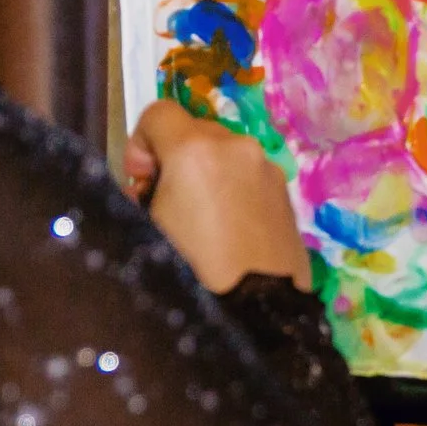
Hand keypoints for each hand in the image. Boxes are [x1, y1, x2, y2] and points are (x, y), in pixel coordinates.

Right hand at [127, 100, 313, 293]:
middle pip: (193, 131)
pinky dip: (234, 190)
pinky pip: (249, 176)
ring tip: (202, 223)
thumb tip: (153, 184)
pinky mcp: (287, 192)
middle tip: (168, 206)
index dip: (140, 143)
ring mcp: (267, 167)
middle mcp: (237, 145)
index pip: (157, 113)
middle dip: (174, 160)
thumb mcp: (146, 228)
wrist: (258, 312)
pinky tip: (231, 232)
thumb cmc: (190, 271)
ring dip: (207, 174)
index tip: (141, 182)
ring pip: (225, 154)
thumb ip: (139, 192)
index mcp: (195, 149)